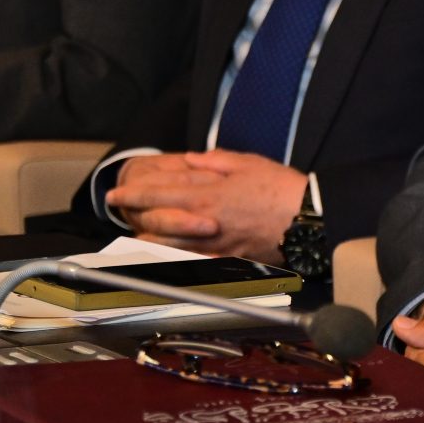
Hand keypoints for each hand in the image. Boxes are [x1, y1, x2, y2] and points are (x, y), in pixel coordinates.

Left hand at [106, 149, 305, 260]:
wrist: (309, 219)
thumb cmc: (282, 188)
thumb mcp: (248, 163)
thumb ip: (215, 161)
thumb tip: (192, 160)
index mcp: (207, 194)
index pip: (158, 194)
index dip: (132, 194)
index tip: (114, 194)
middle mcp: (204, 221)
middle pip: (156, 225)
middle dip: (131, 221)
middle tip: (117, 218)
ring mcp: (215, 243)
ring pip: (169, 248)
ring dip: (147, 245)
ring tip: (132, 243)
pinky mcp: (230, 258)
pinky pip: (195, 262)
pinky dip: (177, 261)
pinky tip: (167, 261)